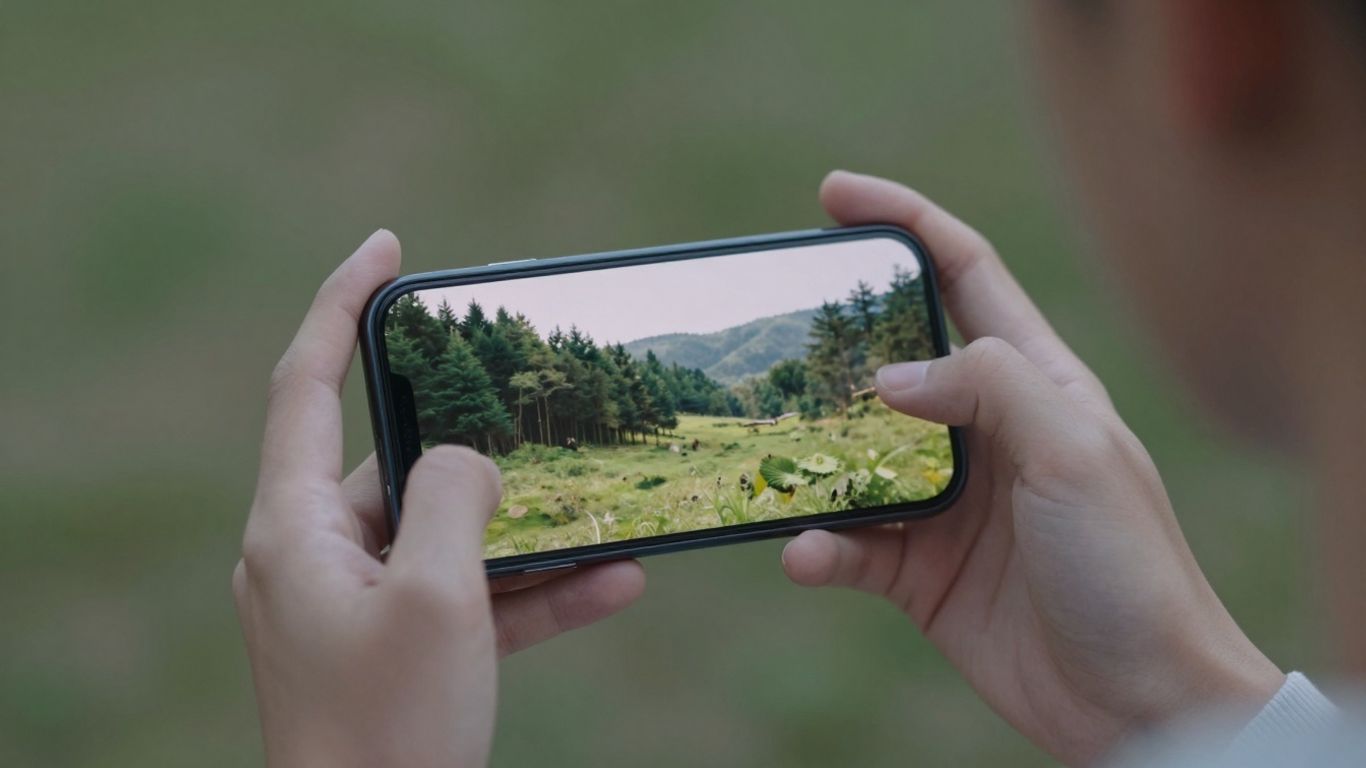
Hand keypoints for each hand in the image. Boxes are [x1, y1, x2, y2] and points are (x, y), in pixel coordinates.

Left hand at [234, 230, 645, 766]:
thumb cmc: (390, 730)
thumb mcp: (438, 597)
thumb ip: (457, 498)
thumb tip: (471, 458)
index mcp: (295, 529)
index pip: (307, 384)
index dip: (341, 303)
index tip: (390, 247)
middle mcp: (315, 556)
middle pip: (401, 463)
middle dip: (483, 445)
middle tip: (545, 403)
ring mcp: (357, 605)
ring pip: (450, 536)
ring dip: (531, 531)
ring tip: (611, 515)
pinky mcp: (397, 648)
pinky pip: (469, 597)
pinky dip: (532, 590)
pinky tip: (617, 582)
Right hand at [781, 172, 1282, 764]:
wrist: (1137, 701)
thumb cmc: (1127, 564)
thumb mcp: (1073, 450)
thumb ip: (986, 385)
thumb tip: (887, 375)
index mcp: (1034, 380)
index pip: (966, 272)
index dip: (904, 223)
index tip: (834, 195)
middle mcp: (984, 430)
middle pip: (891, 356)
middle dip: (830, 340)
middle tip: (771, 328)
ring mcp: (945, 501)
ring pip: (852, 455)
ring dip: (807, 457)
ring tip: (767, 456)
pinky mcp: (918, 571)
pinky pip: (848, 545)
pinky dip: (818, 546)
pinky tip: (805, 552)